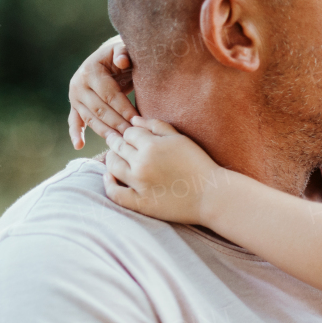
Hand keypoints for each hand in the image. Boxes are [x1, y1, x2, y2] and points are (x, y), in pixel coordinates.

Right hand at [69, 36, 137, 148]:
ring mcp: (74, 96)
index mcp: (90, 70)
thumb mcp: (123, 49)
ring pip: (90, 118)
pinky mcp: (75, 105)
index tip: (138, 121)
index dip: (124, 108)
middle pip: (100, 109)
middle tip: (133, 137)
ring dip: (104, 132)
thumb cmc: (122, 54)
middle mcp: (78, 84)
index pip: (109, 95)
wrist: (108, 56)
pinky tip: (79, 146)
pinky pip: (74, 121)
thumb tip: (122, 61)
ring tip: (119, 145)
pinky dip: (75, 133)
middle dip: (117, 124)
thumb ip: (123, 52)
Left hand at [103, 118, 222, 223]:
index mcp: (152, 145)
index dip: (130, 132)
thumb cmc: (199, 164)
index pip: (129, 132)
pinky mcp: (140, 202)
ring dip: (111, 159)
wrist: (212, 195)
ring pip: (113, 166)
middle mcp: (141, 163)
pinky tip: (110, 177)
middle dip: (116, 142)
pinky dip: (109, 183)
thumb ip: (157, 126)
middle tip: (116, 142)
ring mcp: (139, 184)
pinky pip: (115, 193)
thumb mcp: (181, 139)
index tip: (133, 136)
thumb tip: (133, 120)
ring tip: (115, 157)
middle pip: (118, 147)